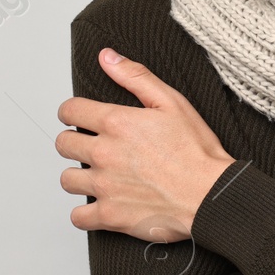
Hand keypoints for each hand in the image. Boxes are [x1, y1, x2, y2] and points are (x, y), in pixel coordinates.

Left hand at [56, 47, 235, 242]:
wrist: (211, 195)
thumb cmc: (197, 152)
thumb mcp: (172, 102)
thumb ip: (135, 76)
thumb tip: (107, 57)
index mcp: (117, 123)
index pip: (70, 111)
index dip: (73, 112)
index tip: (80, 118)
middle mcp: (104, 153)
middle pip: (63, 144)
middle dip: (74, 142)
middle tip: (94, 147)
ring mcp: (104, 186)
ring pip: (67, 179)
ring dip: (79, 177)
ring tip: (98, 176)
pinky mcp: (109, 215)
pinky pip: (78, 217)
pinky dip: (85, 214)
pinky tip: (100, 205)